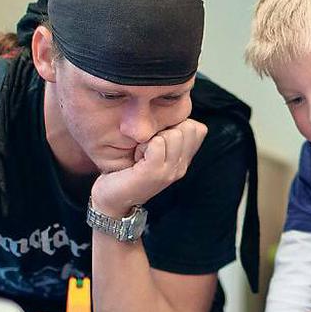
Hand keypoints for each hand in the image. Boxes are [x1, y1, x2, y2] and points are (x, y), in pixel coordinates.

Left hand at [91, 119, 207, 215]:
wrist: (112, 199)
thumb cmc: (128, 171)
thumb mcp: (154, 151)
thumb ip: (168, 136)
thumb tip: (175, 112)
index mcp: (183, 161)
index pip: (198, 129)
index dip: (177, 125)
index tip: (158, 141)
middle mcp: (181, 167)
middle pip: (187, 127)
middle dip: (163, 130)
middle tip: (147, 149)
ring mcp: (170, 171)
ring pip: (173, 134)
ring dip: (152, 138)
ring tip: (141, 154)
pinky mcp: (154, 173)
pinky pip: (157, 143)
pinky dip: (143, 145)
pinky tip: (136, 158)